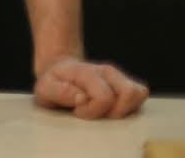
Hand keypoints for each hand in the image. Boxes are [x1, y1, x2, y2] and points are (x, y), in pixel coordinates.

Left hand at [33, 56, 148, 118]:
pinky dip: (130, 108)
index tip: (78, 111)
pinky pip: (139, 98)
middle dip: (113, 112)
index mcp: (88, 73)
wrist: (60, 72)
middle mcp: (108, 72)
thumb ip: (60, 93)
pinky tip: (111, 110)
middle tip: (94, 113)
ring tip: (103, 112)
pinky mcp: (127, 87)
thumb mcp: (45, 88)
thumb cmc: (53, 83)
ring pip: (138, 94)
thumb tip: (82, 98)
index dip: (93, 111)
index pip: (105, 97)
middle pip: (129, 94)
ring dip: (123, 110)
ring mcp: (119, 78)